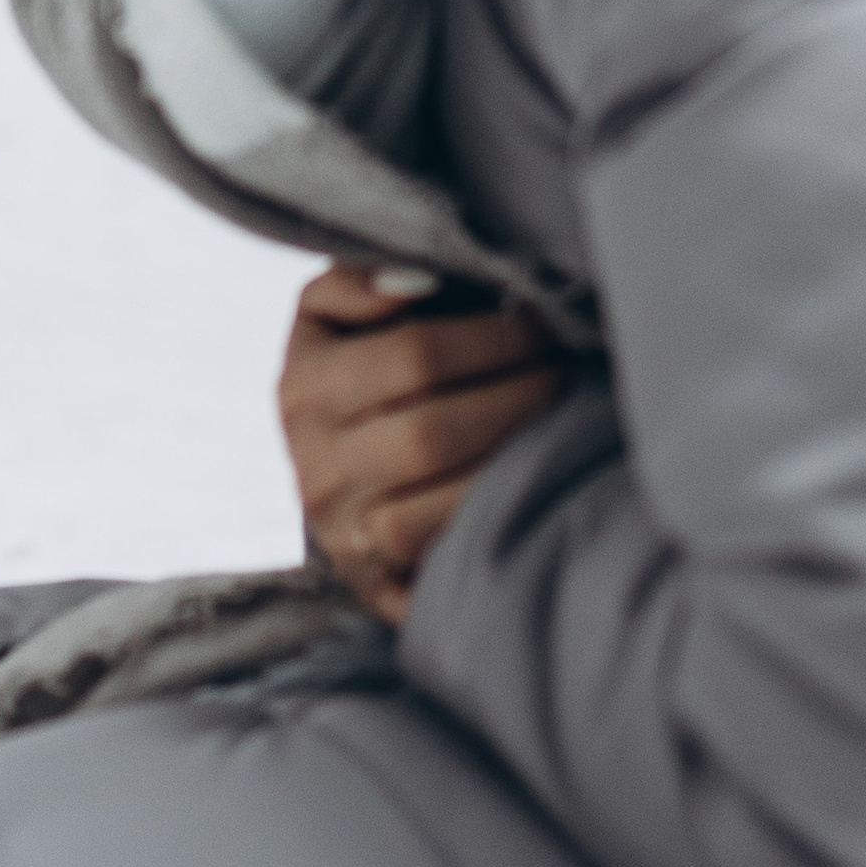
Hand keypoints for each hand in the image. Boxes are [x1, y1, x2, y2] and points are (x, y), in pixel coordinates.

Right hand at [279, 264, 563, 625]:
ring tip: (558, 417)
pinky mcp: (382, 584)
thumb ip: (356, 282)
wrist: (335, 482)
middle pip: (435, 432)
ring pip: (446, 498)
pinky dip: (501, 513)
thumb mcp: (329, 318)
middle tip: (562, 370)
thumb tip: (416, 282)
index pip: (413, 356)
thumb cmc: (356, 377)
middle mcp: (316, 467)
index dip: (493, 338)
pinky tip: (535, 479)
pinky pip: (452, 555)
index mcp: (304, 388)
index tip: (540, 324)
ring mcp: (347, 534)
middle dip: (518, 395)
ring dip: (519, 454)